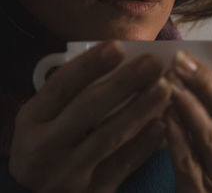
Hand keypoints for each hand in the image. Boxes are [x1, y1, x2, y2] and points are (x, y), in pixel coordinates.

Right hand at [9, 41, 171, 192]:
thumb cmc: (45, 145)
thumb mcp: (43, 119)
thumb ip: (70, 96)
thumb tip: (116, 64)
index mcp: (33, 120)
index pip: (61, 86)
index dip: (90, 65)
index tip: (117, 46)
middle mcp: (47, 145)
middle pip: (88, 108)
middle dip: (123, 83)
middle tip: (153, 63)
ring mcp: (69, 171)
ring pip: (110, 136)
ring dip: (140, 109)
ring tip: (165, 88)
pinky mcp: (93, 190)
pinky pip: (123, 165)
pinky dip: (144, 143)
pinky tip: (162, 124)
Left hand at [164, 35, 211, 192]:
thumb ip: (211, 106)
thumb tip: (184, 67)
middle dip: (206, 79)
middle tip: (180, 59)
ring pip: (210, 132)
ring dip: (188, 104)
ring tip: (167, 82)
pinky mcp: (202, 188)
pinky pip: (187, 160)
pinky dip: (174, 136)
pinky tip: (161, 117)